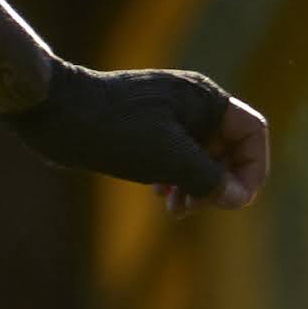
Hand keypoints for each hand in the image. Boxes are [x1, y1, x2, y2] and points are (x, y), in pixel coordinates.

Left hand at [12, 62, 266, 207]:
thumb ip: (210, 180)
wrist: (54, 111)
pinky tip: (159, 194)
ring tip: (176, 209)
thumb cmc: (113, 129)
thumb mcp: (169, 159)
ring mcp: (169, 114)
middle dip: (218, 183)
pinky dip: (176, 178)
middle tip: (196, 207)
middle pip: (229, 148)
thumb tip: (239, 199)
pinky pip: (177, 155)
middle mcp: (192, 103)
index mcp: (206, 99)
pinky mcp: (147, 126)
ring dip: (196, 186)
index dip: (252, 168)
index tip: (236, 199)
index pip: (253, 133)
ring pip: (202, 155)